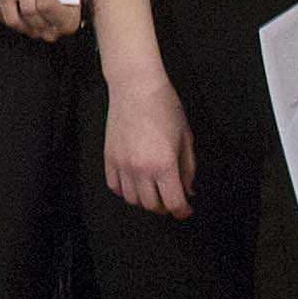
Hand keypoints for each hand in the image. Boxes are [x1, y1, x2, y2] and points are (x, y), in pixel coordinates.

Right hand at [101, 67, 193, 217]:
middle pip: (152, 205)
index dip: (183, 211)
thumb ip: (188, 168)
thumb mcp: (186, 138)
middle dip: (165, 207)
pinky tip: (135, 182)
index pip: (174, 203)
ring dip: (145, 200)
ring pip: (132, 199)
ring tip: (153, 190)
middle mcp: (141, 169)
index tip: (185, 209)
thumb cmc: (165, 107)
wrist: (136, 87)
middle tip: (171, 198)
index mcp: (164, 164)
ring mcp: (122, 165)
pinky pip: (115, 187)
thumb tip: (187, 190)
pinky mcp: (109, 158)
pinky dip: (126, 190)